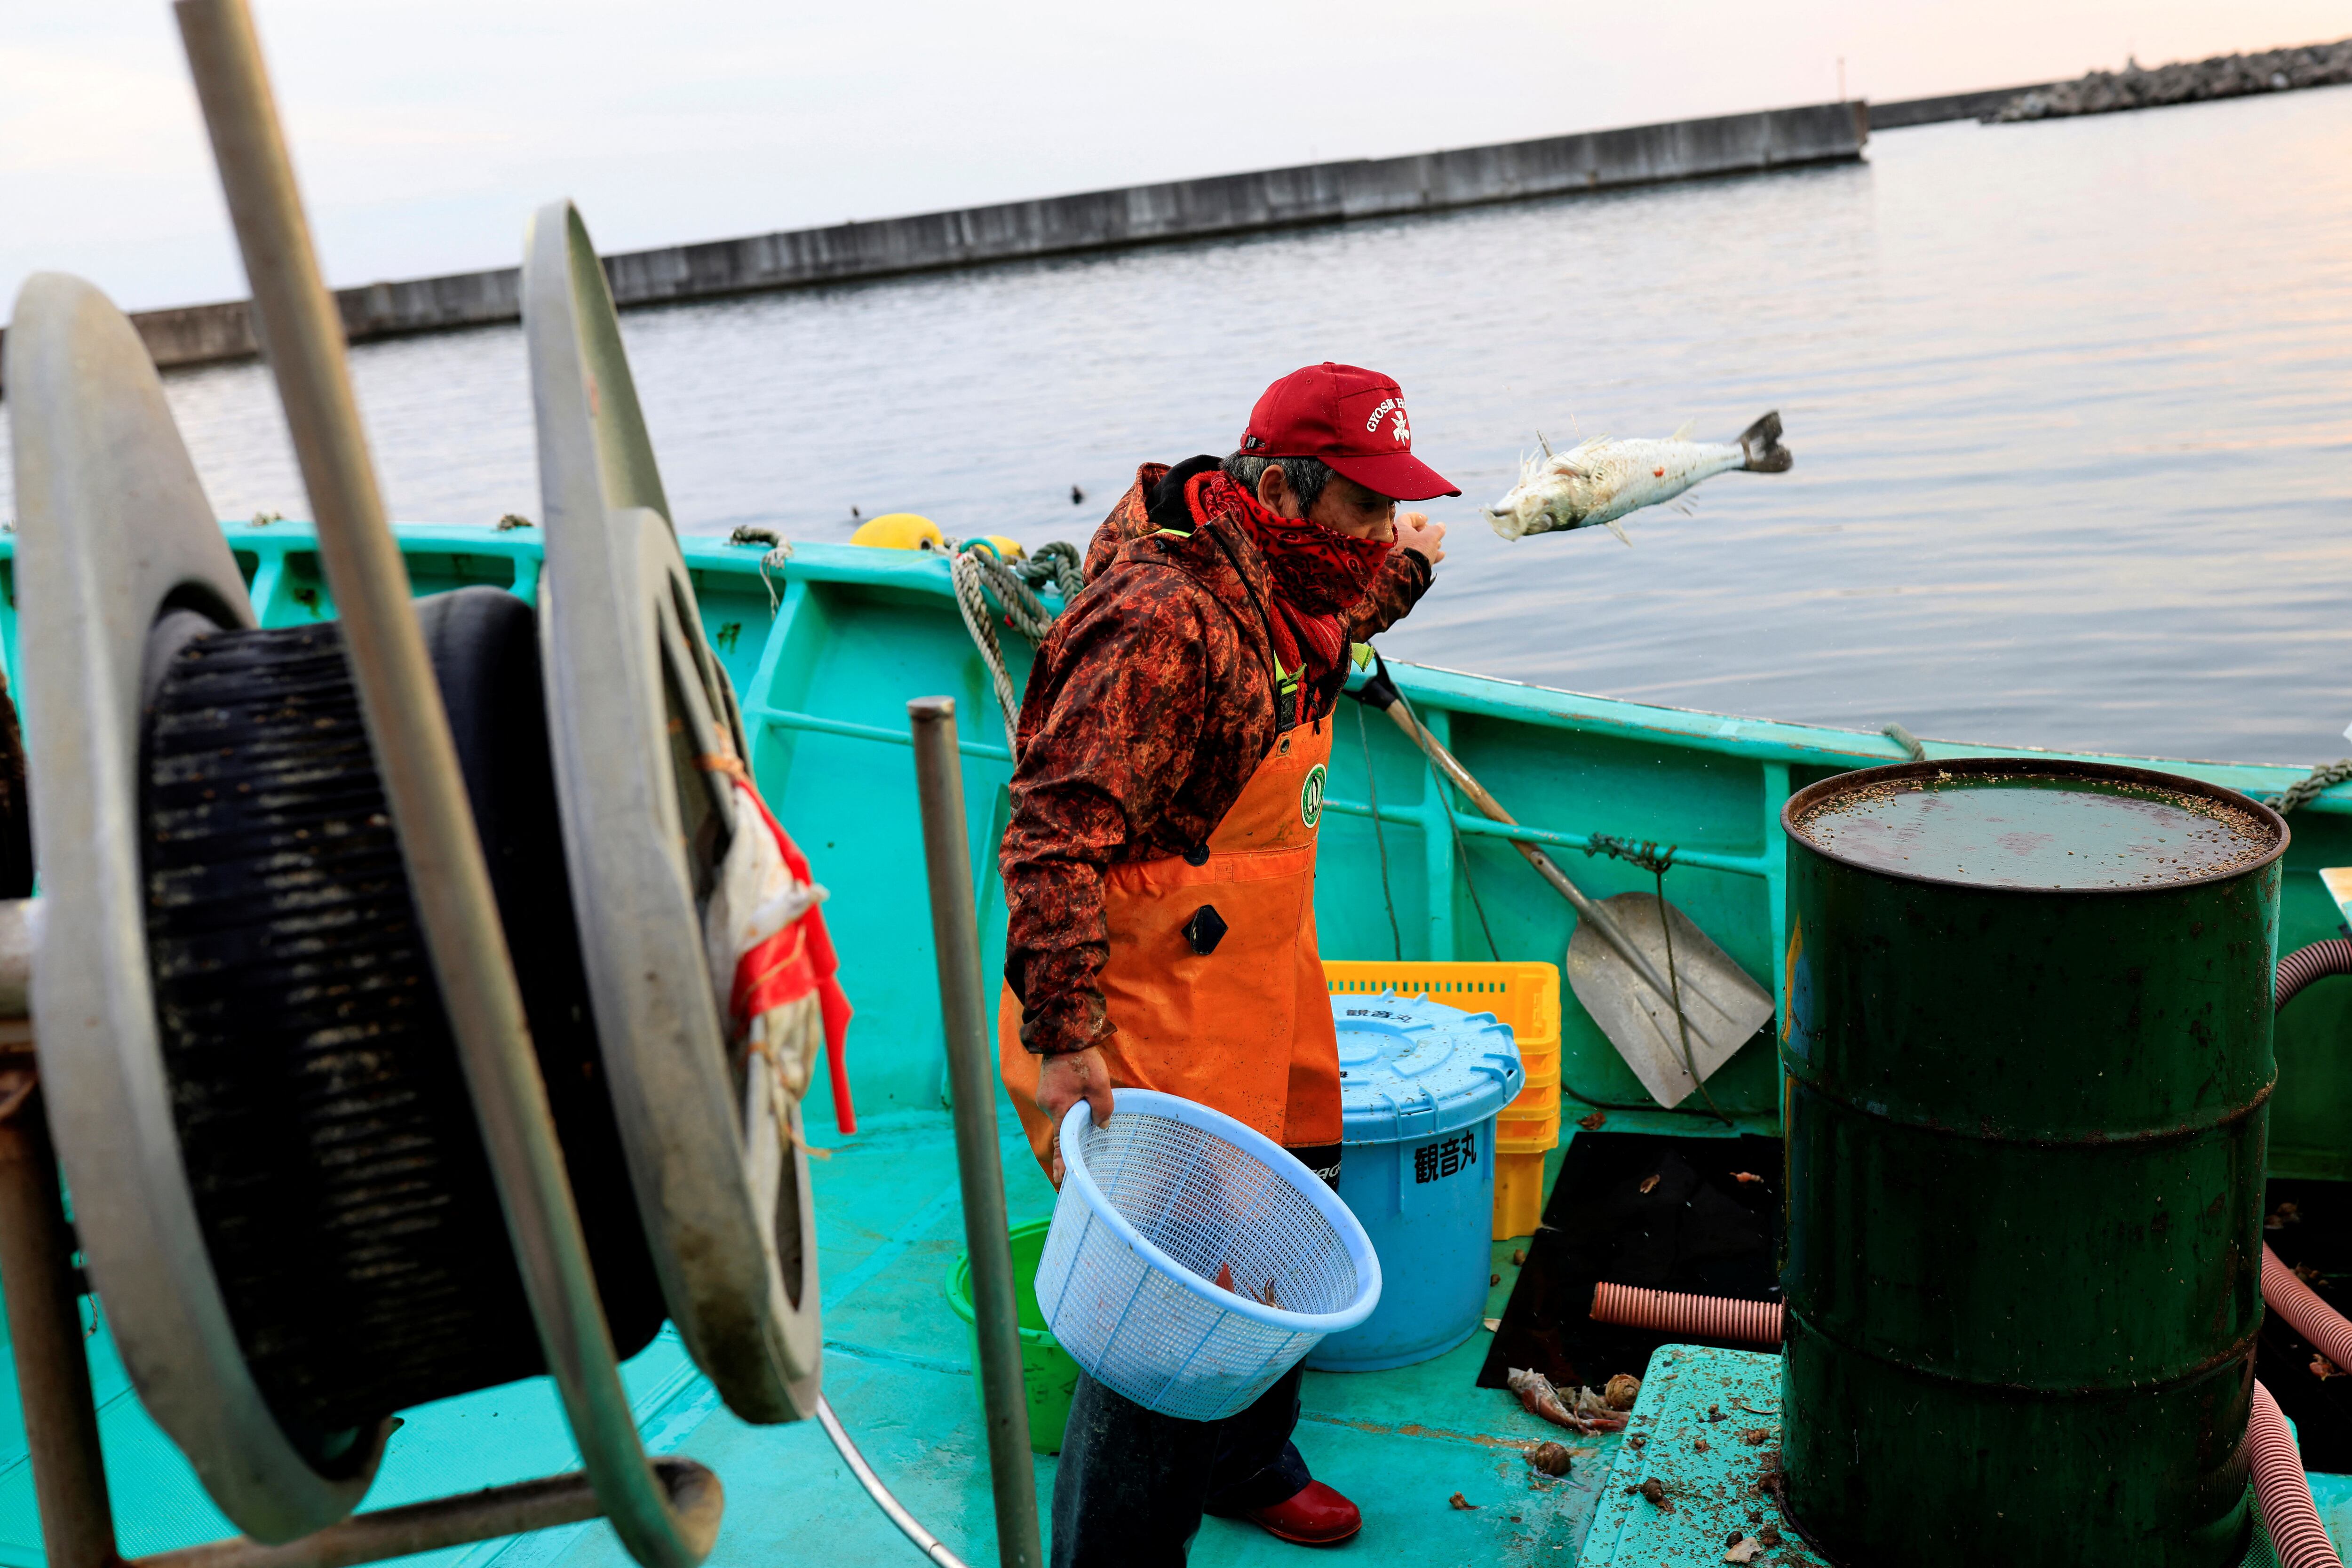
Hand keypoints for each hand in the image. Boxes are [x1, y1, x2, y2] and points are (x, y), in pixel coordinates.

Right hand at [1036, 1046, 1113, 1183]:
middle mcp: (1047, 1104)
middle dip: (1078, 1128)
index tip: (1061, 1179)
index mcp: (1057, 1107)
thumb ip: (1103, 1109)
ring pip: (1064, 1113)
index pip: (1061, 1142)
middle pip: (1065, 1126)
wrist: (1064, 1032)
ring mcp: (1045, 1095)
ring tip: (1091, 1093)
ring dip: (1078, 1111)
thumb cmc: (1082, 1059)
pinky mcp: (1048, 1087)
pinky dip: (1073, 1102)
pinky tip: (1083, 1091)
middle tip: (1092, 1124)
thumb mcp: (1099, 1085)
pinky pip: (1062, 1103)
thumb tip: (1102, 1127)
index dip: (1062, 1161)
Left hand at [1394, 512, 1445, 563]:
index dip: (1419, 517)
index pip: (1408, 517)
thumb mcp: (1430, 537)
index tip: (1427, 520)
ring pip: (1414, 545)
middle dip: (1427, 533)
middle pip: (1412, 532)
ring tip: (1439, 546)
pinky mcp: (1401, 564)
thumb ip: (1437, 530)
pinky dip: (1425, 555)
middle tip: (1436, 536)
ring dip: (1429, 544)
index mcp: (1399, 528)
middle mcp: (1395, 540)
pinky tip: (1439, 556)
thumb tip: (1441, 526)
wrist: (1405, 574)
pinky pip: (1413, 556)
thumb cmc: (1416, 551)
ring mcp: (1397, 552)